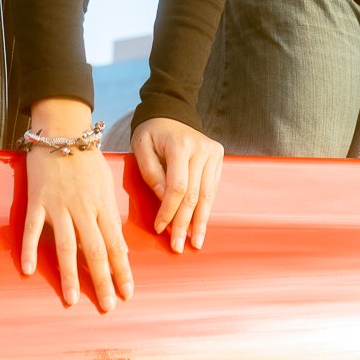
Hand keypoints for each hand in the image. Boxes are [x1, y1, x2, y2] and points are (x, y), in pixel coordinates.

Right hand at [21, 100, 133, 311]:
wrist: (63, 131)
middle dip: (102, 279)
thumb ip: (110, 216)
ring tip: (71, 300)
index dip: (122, 269)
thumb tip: (121, 248)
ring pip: (65, 244)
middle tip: (107, 306)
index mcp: (102, 204)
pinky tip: (29, 271)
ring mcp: (58, 205)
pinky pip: (32, 228)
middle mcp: (83, 207)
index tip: (128, 293)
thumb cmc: (87, 160)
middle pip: (95, 249)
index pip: (116, 243)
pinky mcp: (37, 201)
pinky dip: (29, 249)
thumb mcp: (106, 185)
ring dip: (69, 274)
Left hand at [131, 117, 223, 253]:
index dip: (169, 211)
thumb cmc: (151, 133)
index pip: (178, 187)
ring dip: (200, 221)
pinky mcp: (218, 156)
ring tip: (196, 243)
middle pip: (194, 194)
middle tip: (178, 246)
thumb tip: (164, 200)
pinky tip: (199, 224)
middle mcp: (201, 148)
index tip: (159, 229)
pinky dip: (205, 207)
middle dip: (185, 223)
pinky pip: (212, 188)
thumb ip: (151, 174)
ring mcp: (213, 152)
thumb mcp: (141, 148)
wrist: (169, 112)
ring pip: (207, 194)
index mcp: (180, 145)